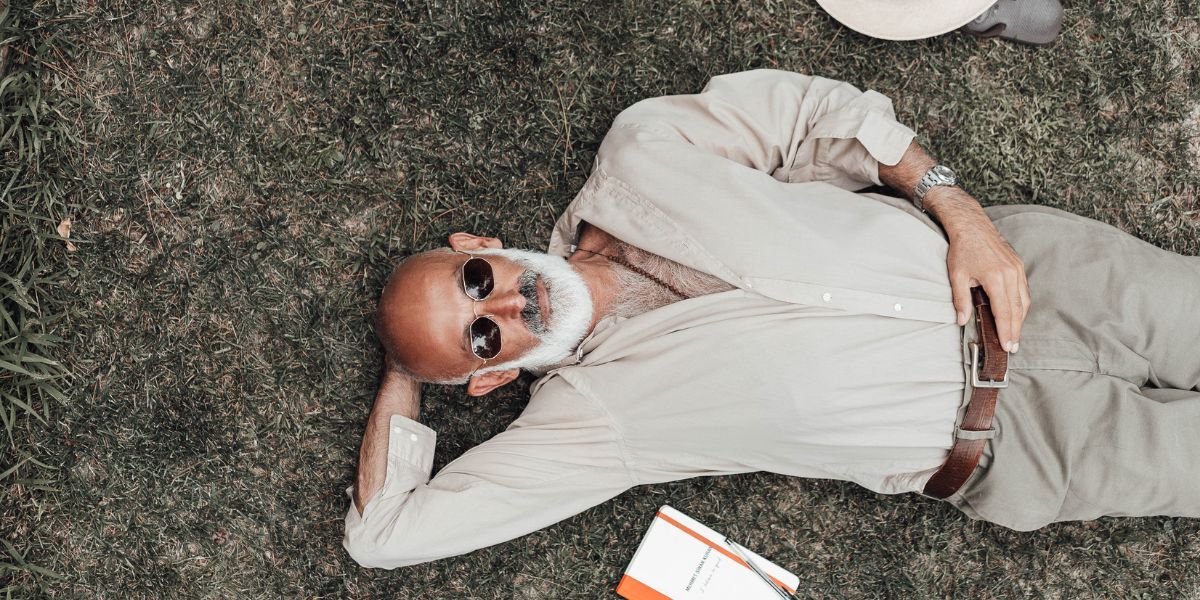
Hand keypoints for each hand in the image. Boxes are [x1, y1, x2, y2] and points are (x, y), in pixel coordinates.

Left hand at [936, 197, 1030, 352]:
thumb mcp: (957, 276)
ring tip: (1015, 335)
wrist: (972, 226)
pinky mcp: (1018, 266)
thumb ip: (960, 300)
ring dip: (1020, 319)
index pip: (1004, 312)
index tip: (1008, 346)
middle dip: (1015, 330)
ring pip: (1024, 300)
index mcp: (996, 278)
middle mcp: (1011, 274)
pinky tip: (1017, 314)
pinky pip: (1024, 290)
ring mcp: (1017, 269)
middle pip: (1017, 309)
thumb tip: (962, 321)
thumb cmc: (963, 249)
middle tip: (1013, 347)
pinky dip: (1022, 304)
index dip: (1006, 331)